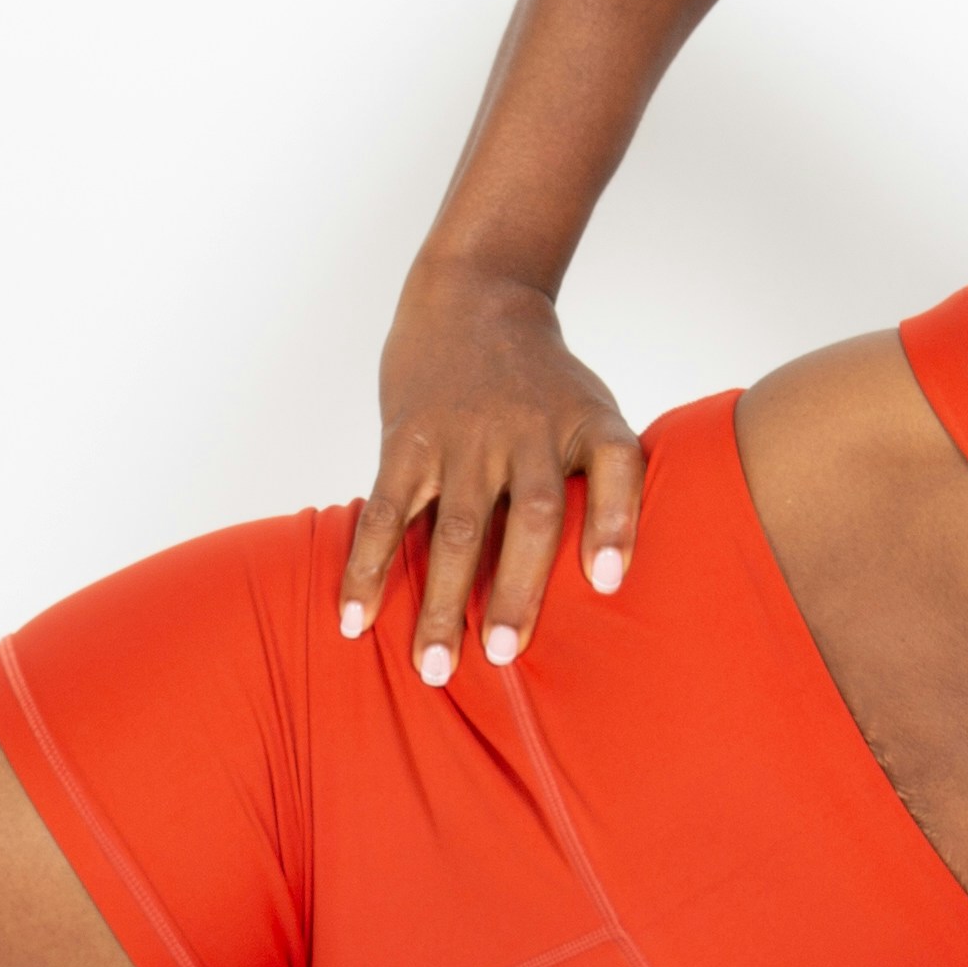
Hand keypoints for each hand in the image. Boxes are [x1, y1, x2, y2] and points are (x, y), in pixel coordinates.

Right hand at [348, 265, 642, 684]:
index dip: (614, 523)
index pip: (612, 468)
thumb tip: (610, 587)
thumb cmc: (545, 384)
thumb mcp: (593, 412)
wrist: (474, 297)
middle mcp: (528, 431)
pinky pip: (383, 511)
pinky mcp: (407, 440)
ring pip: (454, 527)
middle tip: (503, 655)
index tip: (607, 582)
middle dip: (515, 589)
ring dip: (439, 600)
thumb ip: (605, 486)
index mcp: (586, 423)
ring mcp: (463, 436)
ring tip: (432, 668)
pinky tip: (353, 618)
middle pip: (529, 515)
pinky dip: (367, 566)